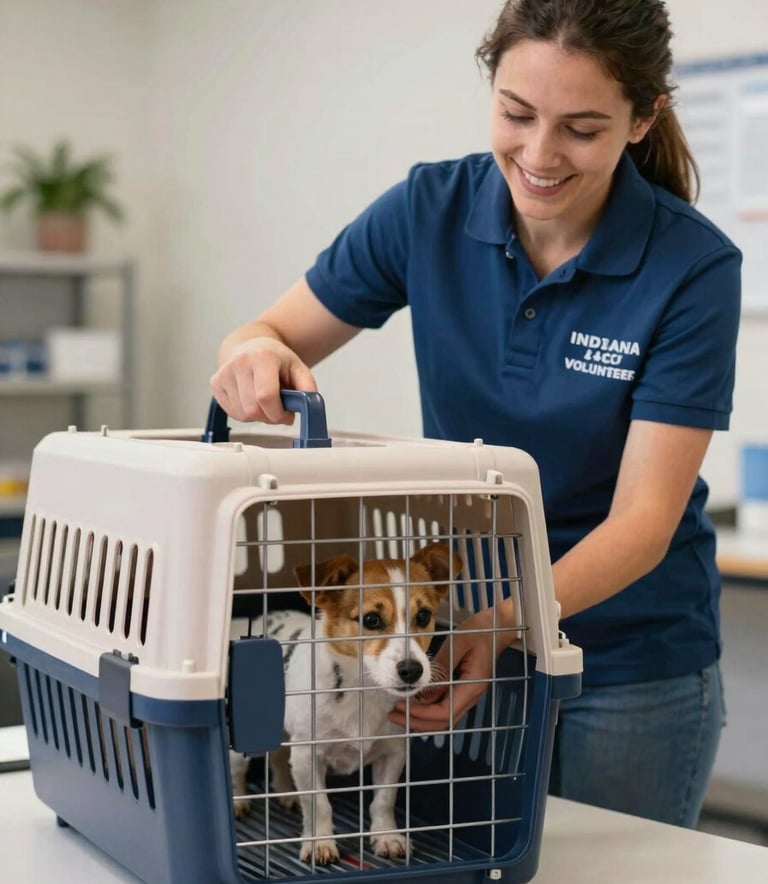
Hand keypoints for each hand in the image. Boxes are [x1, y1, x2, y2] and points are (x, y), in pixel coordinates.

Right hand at [209, 337, 316, 423]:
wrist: (252, 345)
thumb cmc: (276, 359)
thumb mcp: (298, 368)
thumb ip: (308, 386)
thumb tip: (309, 405)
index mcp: (263, 357)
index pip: (266, 397)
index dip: (278, 414)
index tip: (286, 416)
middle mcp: (240, 362)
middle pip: (253, 409)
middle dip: (269, 417)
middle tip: (278, 410)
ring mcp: (224, 372)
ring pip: (242, 414)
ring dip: (257, 416)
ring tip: (264, 401)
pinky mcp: (215, 383)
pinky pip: (232, 413)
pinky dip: (245, 414)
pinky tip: (251, 400)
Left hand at [389, 605, 515, 732]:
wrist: (498, 627)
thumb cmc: (479, 631)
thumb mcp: (457, 643)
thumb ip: (442, 667)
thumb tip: (424, 692)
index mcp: (472, 686)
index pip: (445, 713)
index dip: (422, 715)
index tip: (402, 708)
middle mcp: (471, 696)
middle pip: (444, 721)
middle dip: (417, 722)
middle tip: (393, 715)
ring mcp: (468, 694)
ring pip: (444, 718)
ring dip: (422, 719)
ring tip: (399, 713)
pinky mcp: (463, 689)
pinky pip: (445, 707)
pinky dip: (428, 710)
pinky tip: (414, 704)